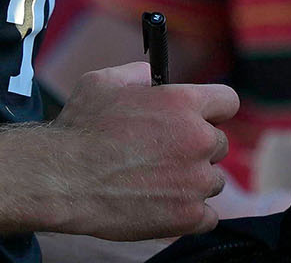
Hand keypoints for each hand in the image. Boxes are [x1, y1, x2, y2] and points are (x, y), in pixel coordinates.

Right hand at [48, 62, 237, 239]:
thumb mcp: (105, 82)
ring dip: (192, 182)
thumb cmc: (80, 129)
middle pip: (220, 145)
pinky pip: (208, 216)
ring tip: (157, 183)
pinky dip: (190, 214)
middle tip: (166, 156)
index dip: (213, 111)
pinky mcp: (188, 215)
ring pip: (213, 181)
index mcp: (184, 103)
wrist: (62, 180)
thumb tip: (153, 77)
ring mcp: (196, 180)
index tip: (200, 120)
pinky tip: (165, 207)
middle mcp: (198, 139)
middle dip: (197, 149)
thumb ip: (139, 75)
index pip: (228, 102)